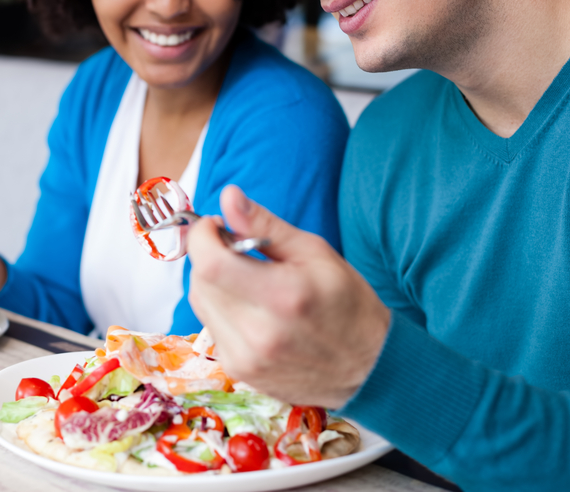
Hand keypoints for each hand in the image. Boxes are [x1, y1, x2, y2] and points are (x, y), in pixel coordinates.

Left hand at [187, 185, 390, 408]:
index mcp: (283, 297)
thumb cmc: (348, 304)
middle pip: (201, 282)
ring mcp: (246, 359)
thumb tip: (229, 196)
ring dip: (212, 281)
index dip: (203, 237)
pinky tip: (249, 304)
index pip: (211, 263)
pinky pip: (211, 326)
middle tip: (233, 246)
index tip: (215, 225)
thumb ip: (265, 225)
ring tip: (244, 275)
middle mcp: (259, 334)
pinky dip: (221, 306)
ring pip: (200, 304)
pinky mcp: (240, 372)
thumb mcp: (314, 253)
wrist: (369, 366)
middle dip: (208, 254)